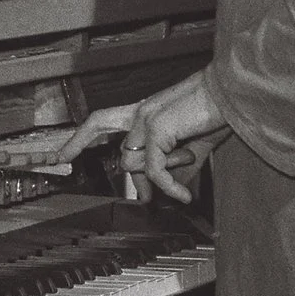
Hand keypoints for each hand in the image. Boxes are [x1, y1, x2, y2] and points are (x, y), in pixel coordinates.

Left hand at [56, 69, 227, 205]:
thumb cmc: (216, 118)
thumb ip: (170, 168)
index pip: (100, 121)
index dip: (78, 138)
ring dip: (164, 173)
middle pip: (116, 147)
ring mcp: (146, 117)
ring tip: (188, 163)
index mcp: (144, 112)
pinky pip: (153, 169)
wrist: (234, 98)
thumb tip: (159, 197)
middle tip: (125, 190)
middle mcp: (140, 111)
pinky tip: (183, 196)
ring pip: (134, 162)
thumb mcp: (188, 149)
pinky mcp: (157, 126)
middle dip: (121, 171)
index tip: (60, 155)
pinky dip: (168, 186)